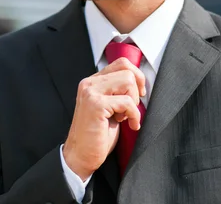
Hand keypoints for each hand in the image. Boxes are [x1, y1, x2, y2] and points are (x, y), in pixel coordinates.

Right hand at [62, 58, 145, 180]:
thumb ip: (117, 92)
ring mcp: (91, 93)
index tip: (140, 93)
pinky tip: (130, 125)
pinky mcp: (96, 105)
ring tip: (125, 116)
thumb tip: (139, 82)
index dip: (136, 75)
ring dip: (134, 101)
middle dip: (136, 90)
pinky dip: (134, 115)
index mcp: (92, 82)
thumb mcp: (109, 108)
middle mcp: (89, 83)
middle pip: (126, 69)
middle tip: (133, 107)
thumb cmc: (97, 135)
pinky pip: (127, 102)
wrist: (80, 155)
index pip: (121, 63)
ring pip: (128, 81)